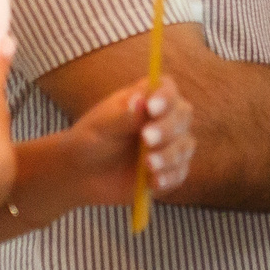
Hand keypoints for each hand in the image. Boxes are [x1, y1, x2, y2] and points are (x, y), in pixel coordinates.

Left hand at [58, 77, 195, 207]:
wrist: (84, 173)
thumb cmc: (91, 140)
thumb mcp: (100, 127)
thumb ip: (122, 116)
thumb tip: (140, 100)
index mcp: (147, 97)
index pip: (167, 88)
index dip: (165, 96)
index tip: (151, 108)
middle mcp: (165, 117)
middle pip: (182, 115)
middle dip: (167, 128)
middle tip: (146, 139)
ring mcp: (171, 144)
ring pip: (185, 145)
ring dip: (169, 155)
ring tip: (148, 165)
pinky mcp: (171, 169)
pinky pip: (180, 172)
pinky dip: (169, 176)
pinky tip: (153, 181)